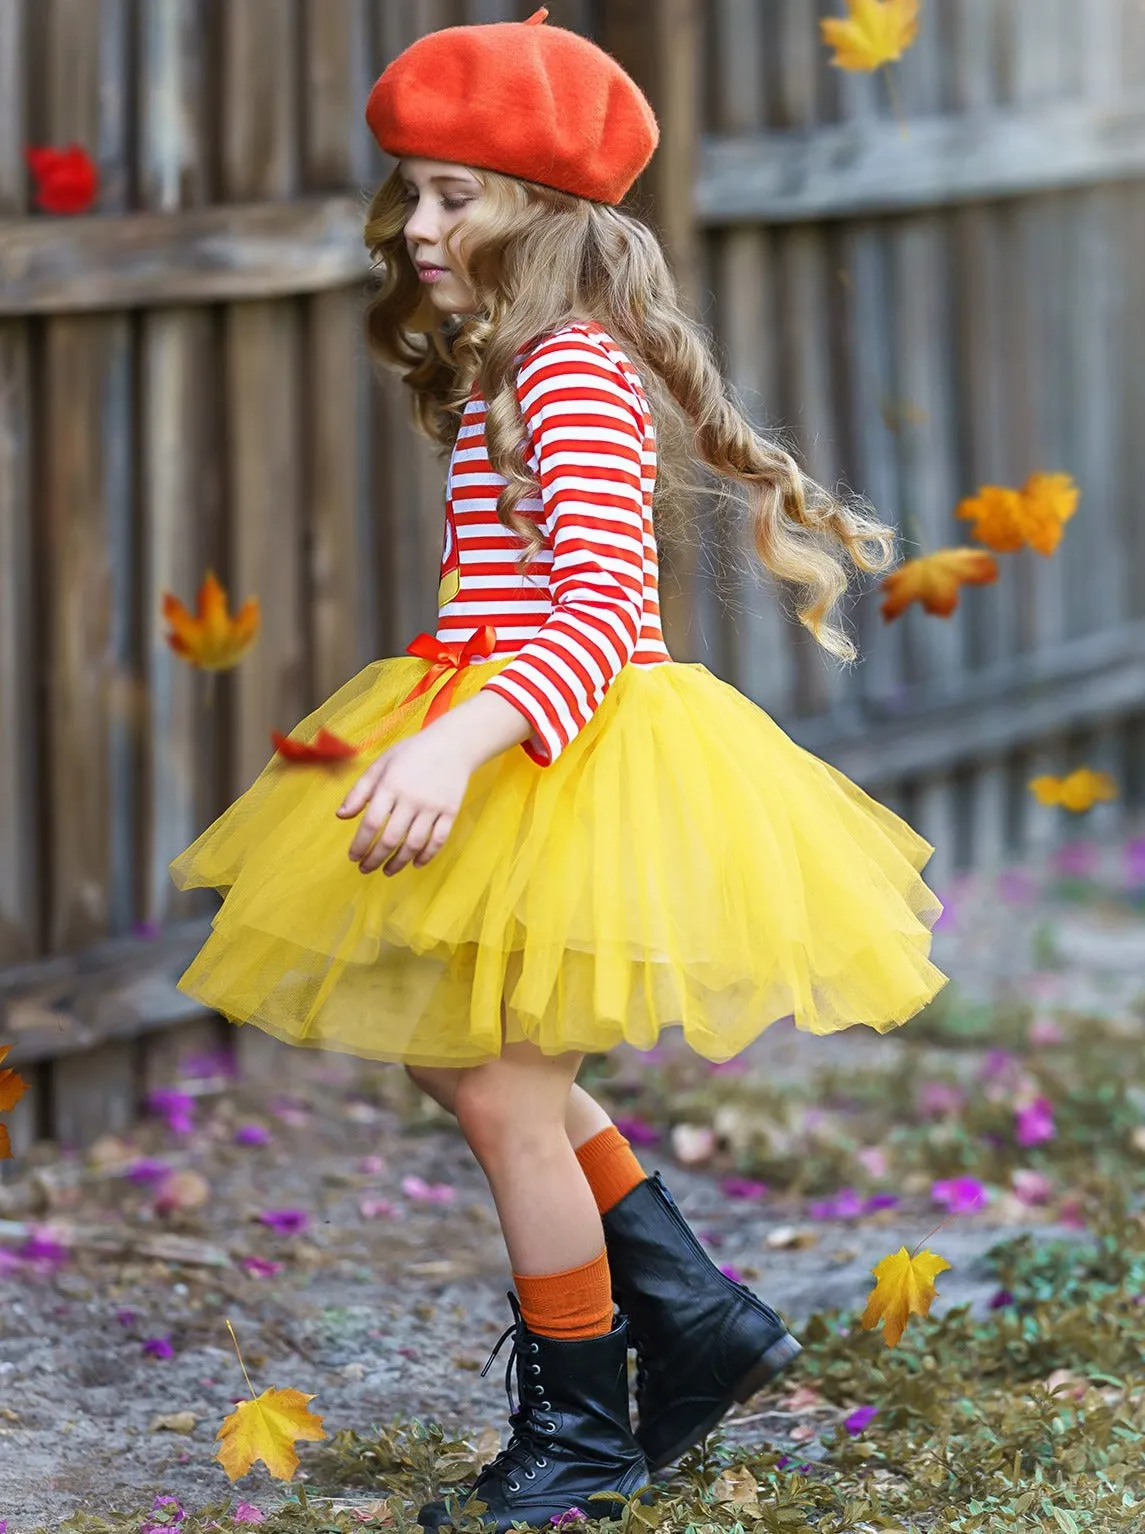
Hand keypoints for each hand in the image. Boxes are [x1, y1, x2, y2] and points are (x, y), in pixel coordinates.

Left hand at [335, 724, 472, 874]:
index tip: (353, 857)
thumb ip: (359, 791)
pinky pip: (438, 840)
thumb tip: (340, 816)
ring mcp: (433, 806)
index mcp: (390, 785)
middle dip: (375, 858)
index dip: (360, 844)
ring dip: (398, 862)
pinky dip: (427, 856)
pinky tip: (415, 863)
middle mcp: (412, 798)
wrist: (452, 745)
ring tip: (387, 871)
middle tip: (365, 869)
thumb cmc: (411, 753)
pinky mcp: (450, 811)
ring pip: (414, 843)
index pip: (371, 823)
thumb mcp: (381, 765)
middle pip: (391, 838)